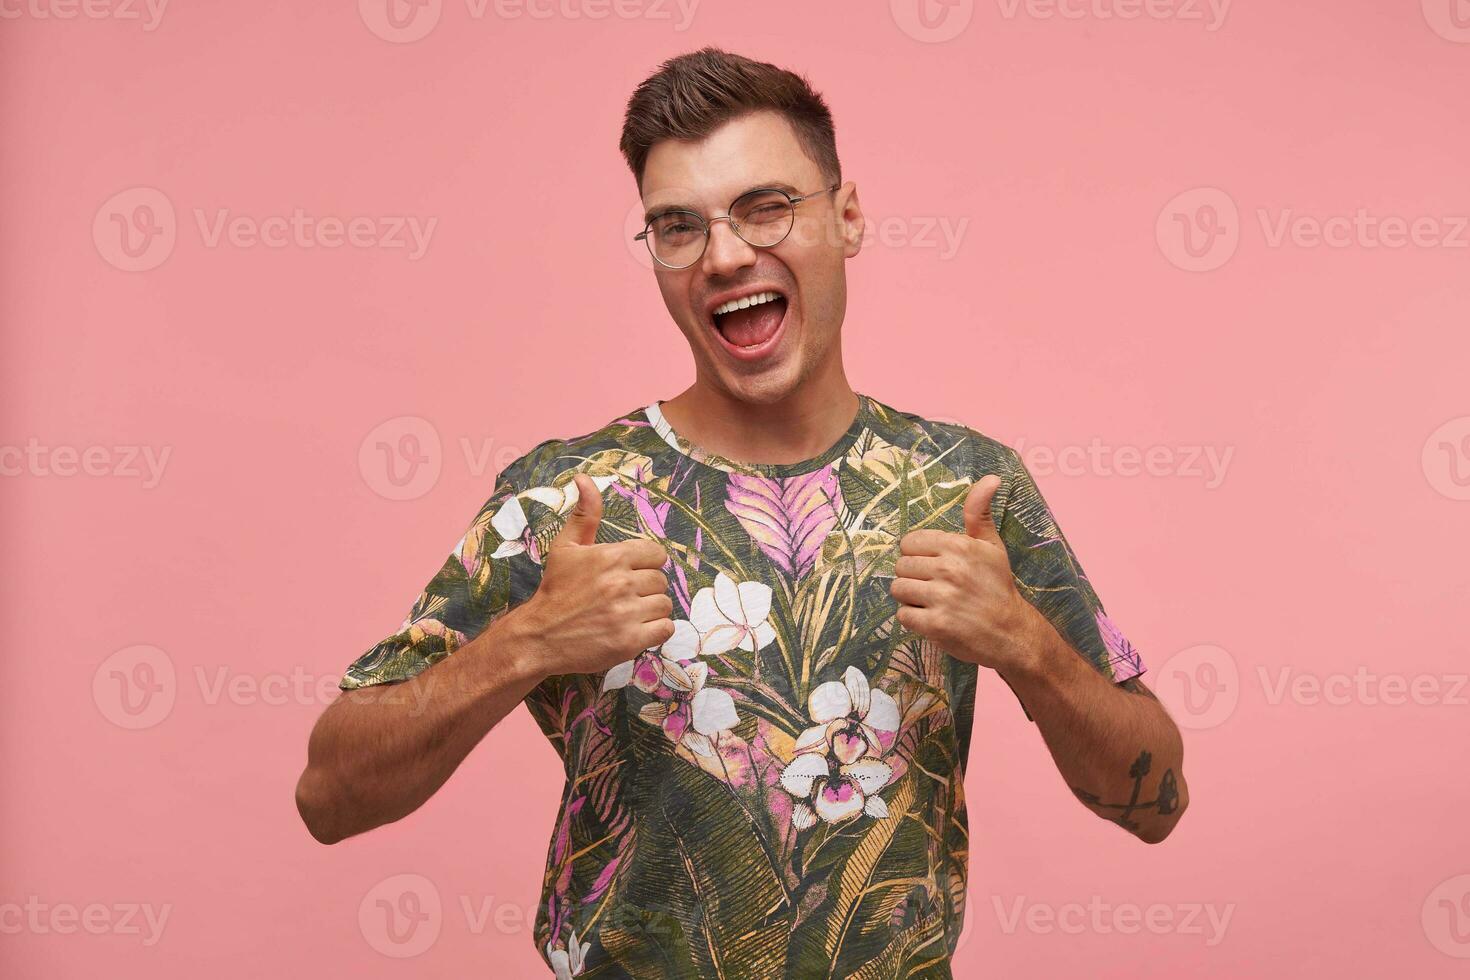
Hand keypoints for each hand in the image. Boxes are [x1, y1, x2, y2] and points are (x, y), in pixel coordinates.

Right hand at [517, 472, 675, 675]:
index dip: (646, 564)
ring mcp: (626, 614)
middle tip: (623, 597)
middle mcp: (621, 583)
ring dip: (651, 610)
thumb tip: (584, 478)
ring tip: (628, 613)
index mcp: (611, 557)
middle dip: (646, 588)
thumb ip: (585, 513)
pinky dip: (654, 631)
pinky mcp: (630, 641)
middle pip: (661, 580)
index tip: (630, 574)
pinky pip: (665, 629)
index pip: (656, 554)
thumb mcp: (566, 547)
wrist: (539, 636)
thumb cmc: (555, 589)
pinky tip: (635, 629)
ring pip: (664, 605)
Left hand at [889, 474, 1042, 672]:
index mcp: (959, 546)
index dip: (918, 554)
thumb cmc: (997, 586)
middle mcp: (949, 569)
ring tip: (932, 601)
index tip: (933, 564)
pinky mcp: (936, 625)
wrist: (1012, 632)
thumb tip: (991, 478)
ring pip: (898, 589)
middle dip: (913, 576)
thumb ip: (979, 513)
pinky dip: (913, 619)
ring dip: (910, 597)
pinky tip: (932, 617)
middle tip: (935, 586)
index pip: (909, 542)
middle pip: (901, 566)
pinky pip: (903, 615)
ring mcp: (942, 598)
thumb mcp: (992, 546)